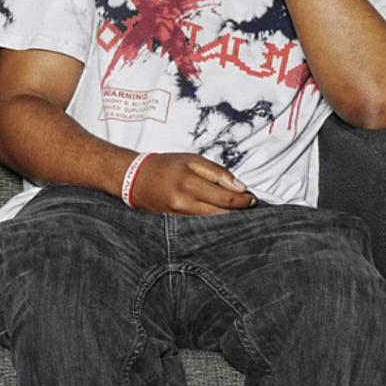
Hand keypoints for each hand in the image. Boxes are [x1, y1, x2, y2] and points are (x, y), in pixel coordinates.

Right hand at [126, 152, 253, 214]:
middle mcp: (183, 202)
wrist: (134, 179)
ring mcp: (178, 216)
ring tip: (236, 212)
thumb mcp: (191, 159)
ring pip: (213, 223)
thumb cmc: (164, 167)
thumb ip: (217, 172)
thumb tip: (240, 187)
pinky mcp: (175, 224)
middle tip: (248, 207)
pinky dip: (212, 222)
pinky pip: (201, 226)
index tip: (252, 198)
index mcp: (189, 182)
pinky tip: (218, 216)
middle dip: (239, 212)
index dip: (244, 200)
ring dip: (228, 219)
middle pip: (222, 214)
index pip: (227, 198)